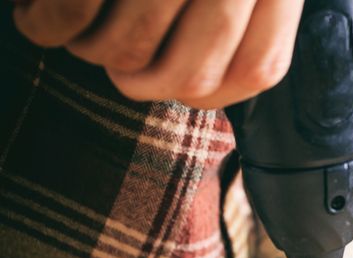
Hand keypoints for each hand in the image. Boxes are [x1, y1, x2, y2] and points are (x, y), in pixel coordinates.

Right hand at [12, 0, 303, 107]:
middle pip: (190, 74)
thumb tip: (205, 78)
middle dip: (142, 80)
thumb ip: (244, 18)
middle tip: (116, 61)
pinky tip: (38, 21)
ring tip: (81, 33)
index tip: (178, 84)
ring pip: (133, 48)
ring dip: (96, 51)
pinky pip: (76, 14)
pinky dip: (50, 26)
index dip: (211, 90)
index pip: (256, 71)